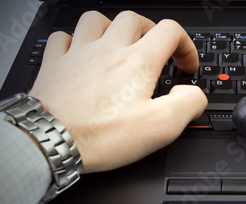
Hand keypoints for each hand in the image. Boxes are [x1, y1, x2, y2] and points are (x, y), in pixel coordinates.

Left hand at [29, 11, 206, 172]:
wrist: (51, 141)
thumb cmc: (102, 136)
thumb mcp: (161, 127)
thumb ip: (188, 104)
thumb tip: (194, 94)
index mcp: (137, 62)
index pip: (170, 31)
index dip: (185, 46)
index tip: (185, 67)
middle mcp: (107, 50)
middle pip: (134, 20)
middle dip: (151, 33)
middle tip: (156, 55)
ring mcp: (78, 54)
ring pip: (97, 20)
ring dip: (113, 29)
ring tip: (120, 48)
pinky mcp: (55, 65)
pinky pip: (63, 37)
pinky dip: (76, 41)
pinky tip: (82, 56)